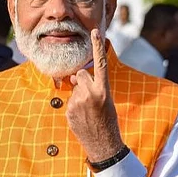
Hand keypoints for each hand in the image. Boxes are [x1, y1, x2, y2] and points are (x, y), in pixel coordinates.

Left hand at [67, 29, 123, 162]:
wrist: (104, 144)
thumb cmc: (107, 121)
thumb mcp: (107, 101)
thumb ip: (94, 87)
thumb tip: (76, 78)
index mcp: (104, 91)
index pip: (100, 64)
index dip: (97, 47)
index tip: (94, 31)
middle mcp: (91, 93)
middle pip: (81, 75)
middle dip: (82, 82)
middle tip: (91, 98)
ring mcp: (79, 102)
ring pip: (74, 88)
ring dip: (78, 95)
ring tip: (88, 111)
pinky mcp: (70, 109)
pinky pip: (70, 101)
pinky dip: (74, 107)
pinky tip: (82, 117)